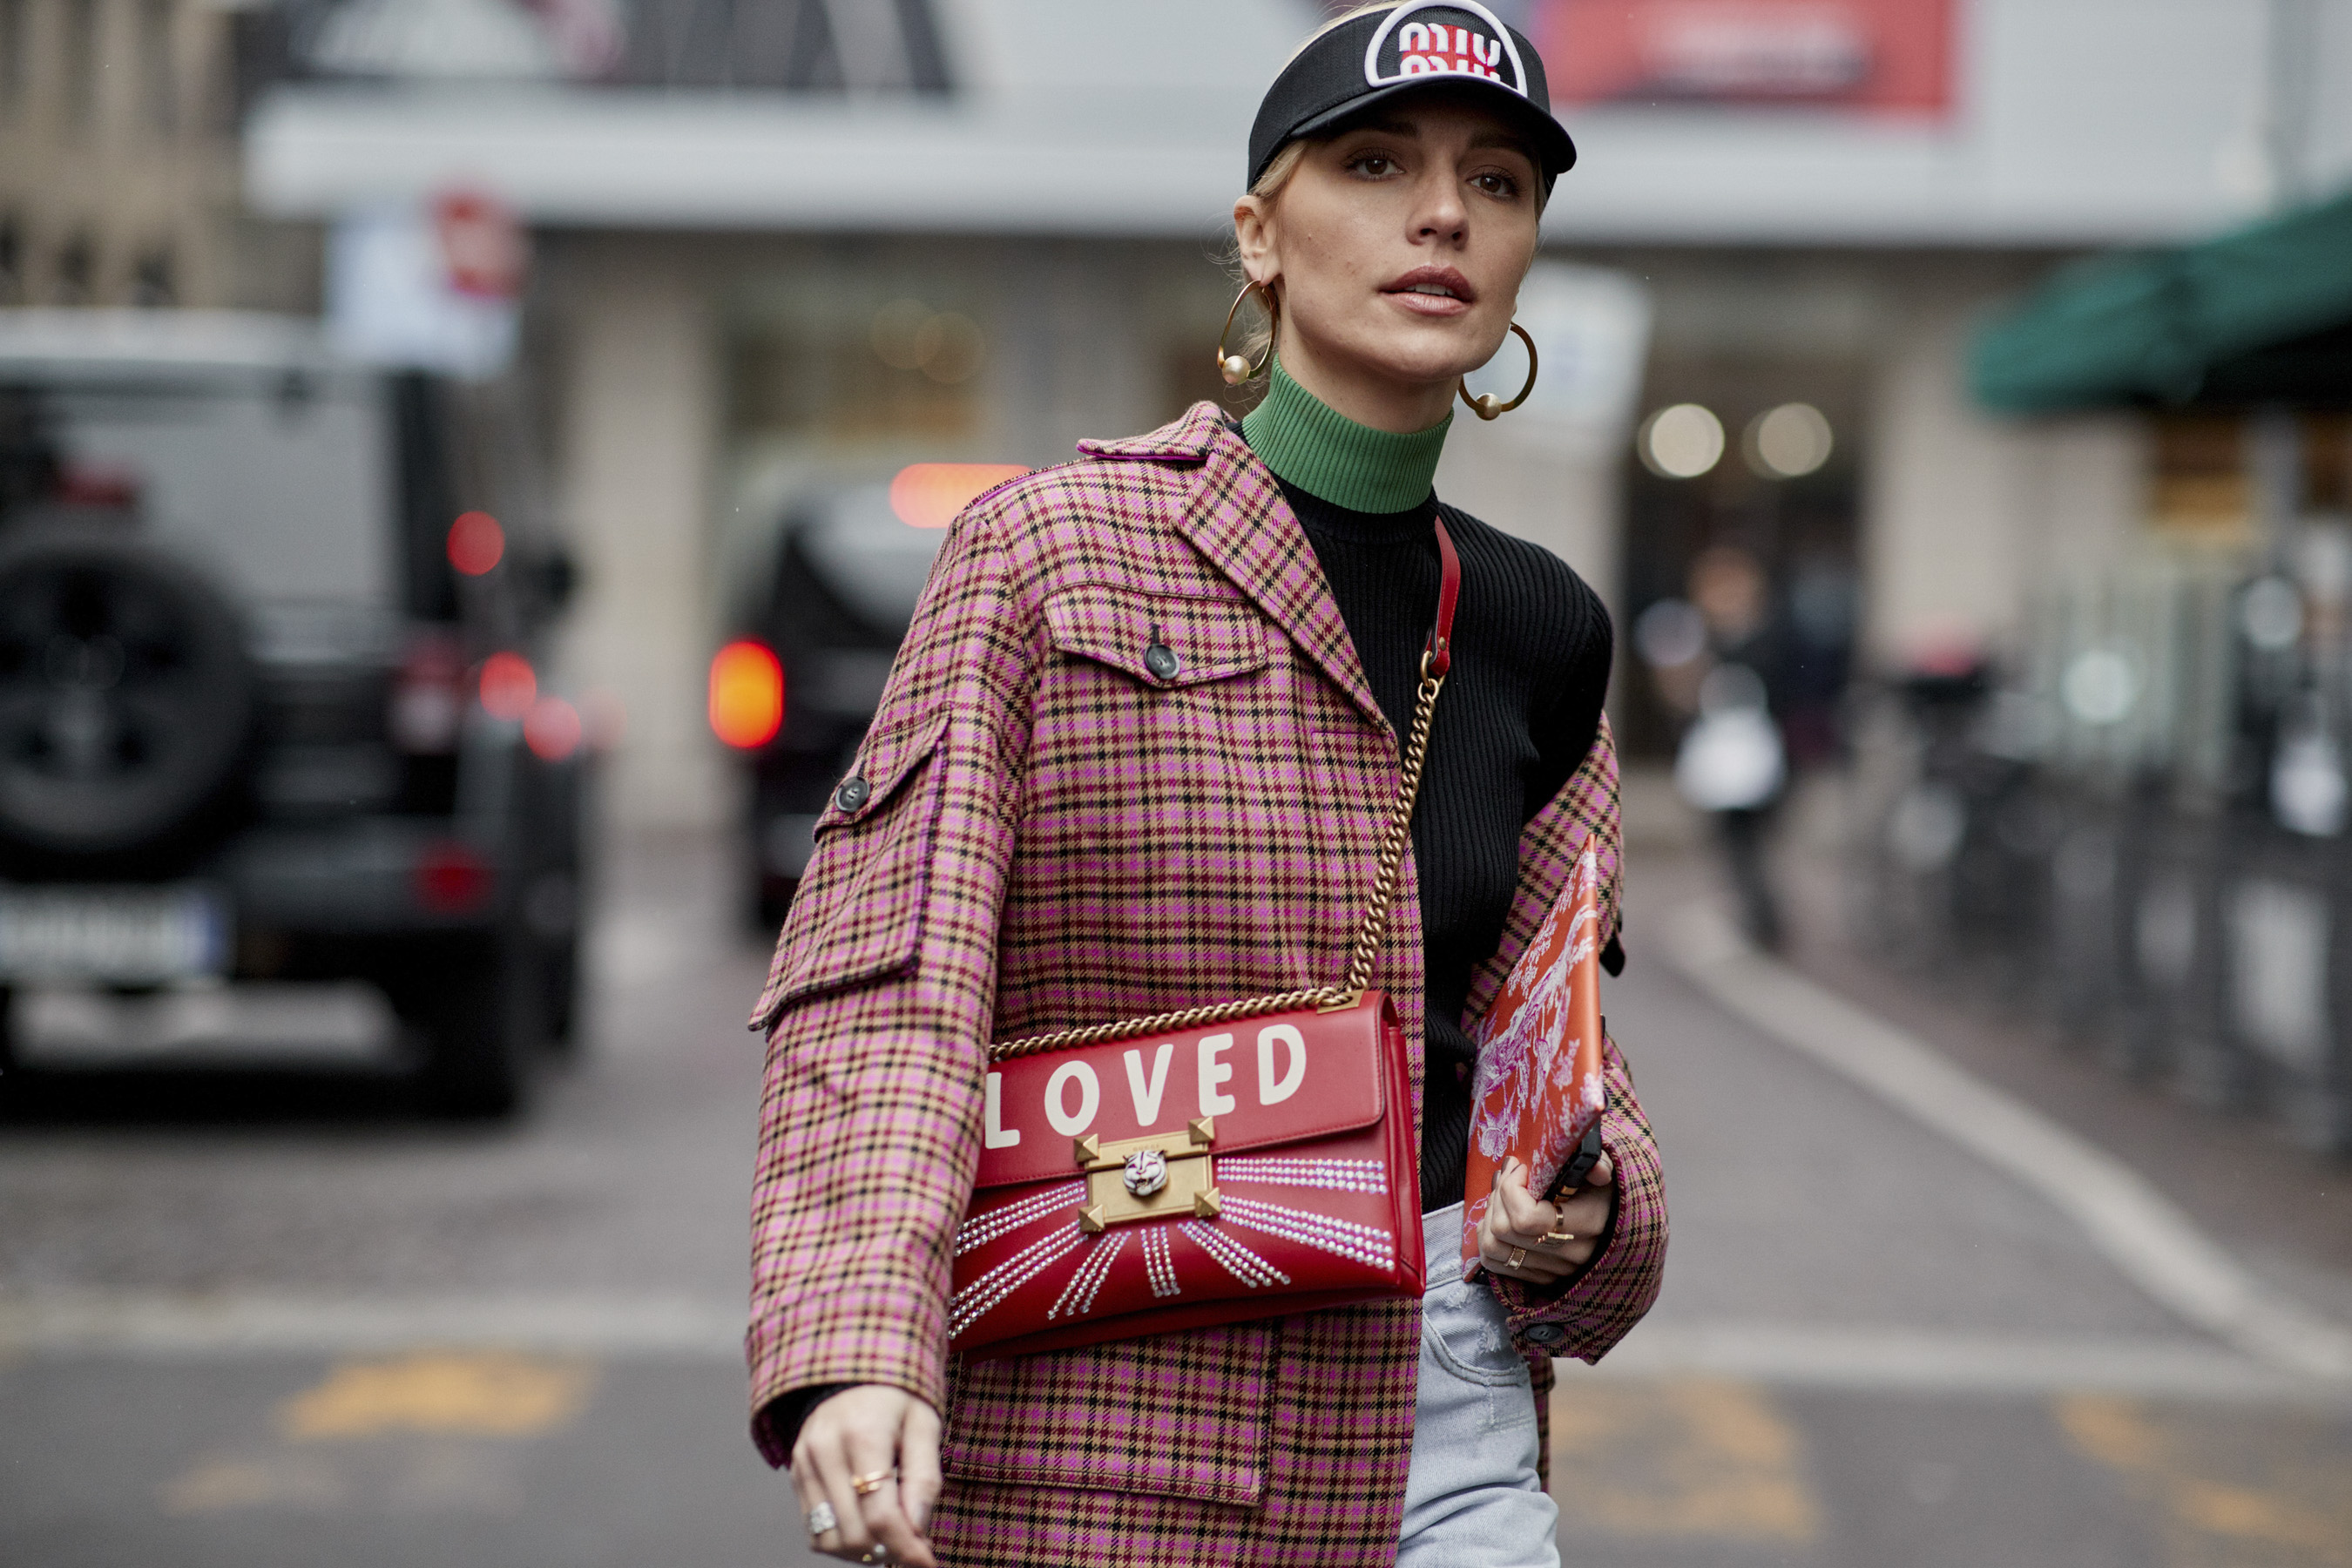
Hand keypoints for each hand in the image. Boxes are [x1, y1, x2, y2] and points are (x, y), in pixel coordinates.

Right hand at [790, 1385, 942, 1566]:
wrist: (854, 1367)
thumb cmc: (898, 1394)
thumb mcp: (925, 1424)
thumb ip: (925, 1477)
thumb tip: (919, 1529)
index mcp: (863, 1435)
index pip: (881, 1514)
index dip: (907, 1548)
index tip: (928, 1563)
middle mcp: (825, 1451)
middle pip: (854, 1533)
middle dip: (889, 1551)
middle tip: (914, 1547)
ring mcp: (804, 1463)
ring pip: (829, 1539)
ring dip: (864, 1553)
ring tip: (891, 1538)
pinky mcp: (795, 1473)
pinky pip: (814, 1529)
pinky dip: (843, 1541)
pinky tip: (866, 1526)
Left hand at [1469, 1151, 1614, 1283]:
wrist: (1611, 1219)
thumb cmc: (1601, 1189)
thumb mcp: (1602, 1168)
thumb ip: (1598, 1163)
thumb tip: (1597, 1169)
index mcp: (1588, 1224)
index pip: (1527, 1218)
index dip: (1512, 1189)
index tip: (1523, 1169)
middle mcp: (1571, 1253)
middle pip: (1504, 1229)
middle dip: (1498, 1195)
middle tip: (1509, 1176)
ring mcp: (1554, 1270)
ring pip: (1493, 1247)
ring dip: (1490, 1215)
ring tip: (1503, 1196)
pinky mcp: (1540, 1278)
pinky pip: (1493, 1262)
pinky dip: (1487, 1236)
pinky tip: (1500, 1216)